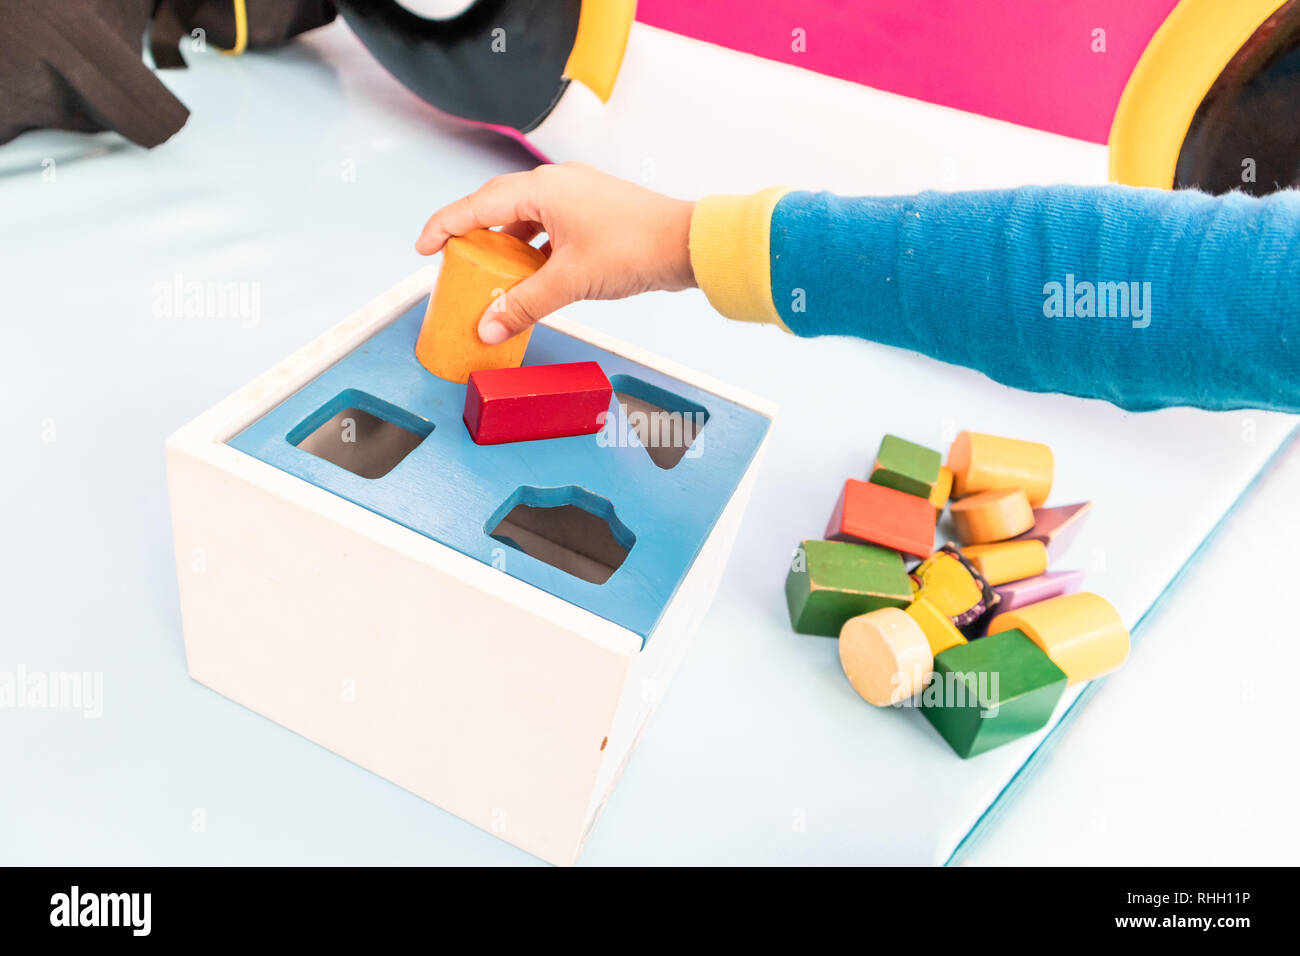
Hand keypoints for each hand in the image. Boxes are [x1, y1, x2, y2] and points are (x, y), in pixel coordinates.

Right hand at [415, 162, 695, 343]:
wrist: (688, 244)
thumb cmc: (635, 248)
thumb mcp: (569, 282)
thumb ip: (524, 305)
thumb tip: (488, 327)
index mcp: (543, 189)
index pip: (477, 205)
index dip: (445, 227)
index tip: (423, 247)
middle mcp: (557, 184)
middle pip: (498, 205)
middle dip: (472, 233)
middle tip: (451, 260)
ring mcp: (577, 195)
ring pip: (526, 217)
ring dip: (505, 244)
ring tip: (489, 273)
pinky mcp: (593, 212)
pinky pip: (549, 226)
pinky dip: (532, 249)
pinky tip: (530, 275)